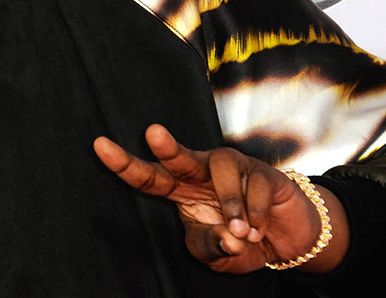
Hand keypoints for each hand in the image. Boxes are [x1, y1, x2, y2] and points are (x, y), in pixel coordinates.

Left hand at [93, 124, 346, 273]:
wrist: (285, 240)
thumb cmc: (240, 240)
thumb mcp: (216, 252)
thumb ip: (211, 246)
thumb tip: (227, 238)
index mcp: (180, 190)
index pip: (147, 177)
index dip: (124, 163)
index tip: (99, 144)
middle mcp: (203, 171)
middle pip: (180, 157)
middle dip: (167, 146)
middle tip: (153, 133)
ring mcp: (234, 168)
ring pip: (223, 168)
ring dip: (231, 204)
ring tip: (242, 232)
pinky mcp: (265, 173)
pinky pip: (256, 186)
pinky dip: (257, 213)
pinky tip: (260, 229)